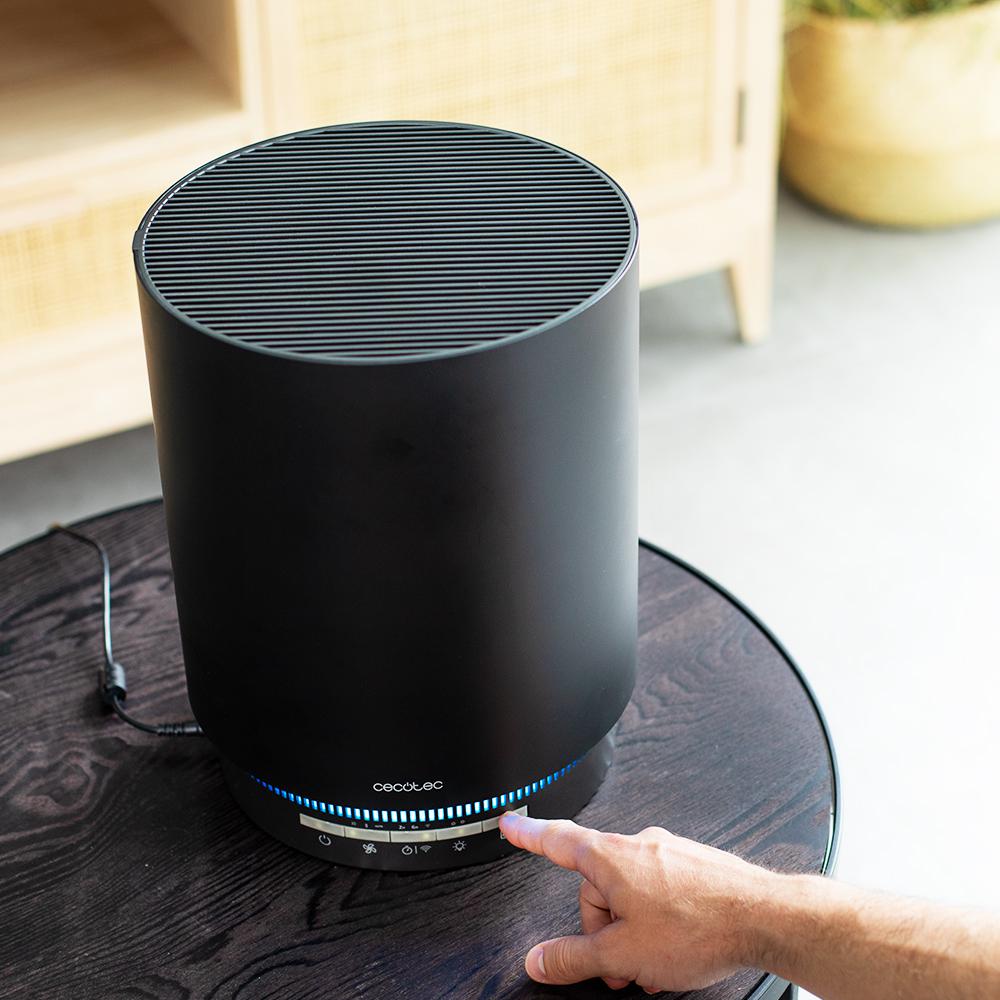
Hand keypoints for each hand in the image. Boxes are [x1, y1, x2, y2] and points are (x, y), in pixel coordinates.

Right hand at [498, 813, 772, 992]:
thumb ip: (574, 957)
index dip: (529, 834)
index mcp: (611, 857)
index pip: (557, 840)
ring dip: (631, 929)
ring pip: (629, 892)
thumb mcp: (623, 954)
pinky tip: (675, 947)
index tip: (510, 823)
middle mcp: (638, 845)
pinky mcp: (692, 865)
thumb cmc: (700, 926)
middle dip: (601, 928)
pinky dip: (657, 920)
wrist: (764, 917)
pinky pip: (658, 890)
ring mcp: (667, 852)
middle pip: (596, 885)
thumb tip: (540, 959)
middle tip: (618, 965)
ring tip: (653, 963)